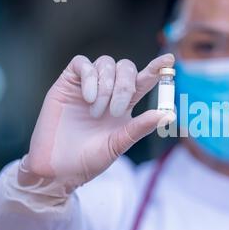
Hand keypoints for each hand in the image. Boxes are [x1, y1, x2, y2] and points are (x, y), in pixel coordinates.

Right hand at [20, 54, 175, 191]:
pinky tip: (88, 98)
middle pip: (126, 67)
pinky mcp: (67, 84)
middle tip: (116, 111)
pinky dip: (89, 77)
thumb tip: (169, 114)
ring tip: (97, 112)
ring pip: (106, 63)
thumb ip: (141, 127)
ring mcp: (87, 86)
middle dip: (125, 85)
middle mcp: (108, 91)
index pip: (143, 80)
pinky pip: (81, 64)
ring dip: (106, 86)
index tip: (170, 61)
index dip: (156, 69)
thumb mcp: (119, 144)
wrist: (58, 169)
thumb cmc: (89, 159)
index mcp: (124, 104)